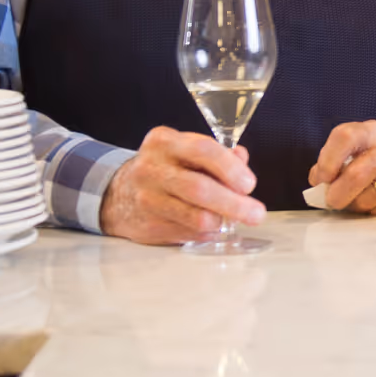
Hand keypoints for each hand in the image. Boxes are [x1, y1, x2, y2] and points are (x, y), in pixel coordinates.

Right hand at [100, 127, 266, 244]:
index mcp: (164, 142)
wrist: (118, 193)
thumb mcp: (185, 151)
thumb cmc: (164, 169)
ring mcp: (147, 199)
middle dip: (234, 203)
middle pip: (198, 188)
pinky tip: (211, 226)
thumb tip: (242, 159)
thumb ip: (216, 154)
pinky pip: (189, 233)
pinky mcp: (148, 226)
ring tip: (234, 220)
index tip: (249, 184)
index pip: (203, 150)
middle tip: (256, 213)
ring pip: (195, 217)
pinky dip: (207, 232)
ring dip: (223, 221)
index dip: (230, 169)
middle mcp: (151, 169)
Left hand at [307, 121, 375, 214]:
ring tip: (359, 198)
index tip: (321, 179)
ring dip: (354, 206)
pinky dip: (371, 212)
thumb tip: (318, 182)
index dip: (327, 161)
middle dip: (337, 194)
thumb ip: (333, 162)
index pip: (344, 137)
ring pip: (366, 199)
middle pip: (354, 175)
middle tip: (332, 200)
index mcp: (370, 132)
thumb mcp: (356, 152)